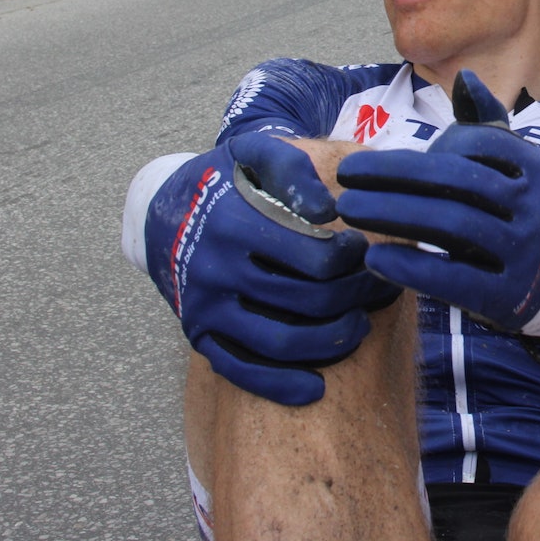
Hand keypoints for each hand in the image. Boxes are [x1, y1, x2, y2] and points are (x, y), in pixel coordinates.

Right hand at [144, 132, 400, 405]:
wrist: (161, 213)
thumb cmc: (222, 179)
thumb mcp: (251, 153)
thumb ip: (292, 167)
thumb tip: (329, 211)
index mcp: (235, 224)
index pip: (316, 259)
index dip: (355, 259)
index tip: (366, 250)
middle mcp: (217, 271)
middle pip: (308, 302)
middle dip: (356, 298)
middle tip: (379, 288)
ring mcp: (206, 309)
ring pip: (282, 343)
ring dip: (333, 342)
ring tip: (359, 324)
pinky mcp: (199, 336)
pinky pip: (242, 371)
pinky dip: (281, 385)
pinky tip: (316, 387)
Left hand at [336, 71, 539, 333]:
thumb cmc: (513, 212)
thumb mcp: (512, 167)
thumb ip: (486, 124)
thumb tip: (466, 79)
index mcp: (533, 167)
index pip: (475, 144)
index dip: (422, 148)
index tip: (374, 156)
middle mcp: (533, 206)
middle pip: (458, 181)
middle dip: (394, 174)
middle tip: (345, 175)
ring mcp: (522, 252)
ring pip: (453, 225)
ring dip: (393, 213)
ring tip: (349, 208)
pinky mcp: (503, 295)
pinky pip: (453, 279)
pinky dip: (411, 268)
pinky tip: (374, 258)